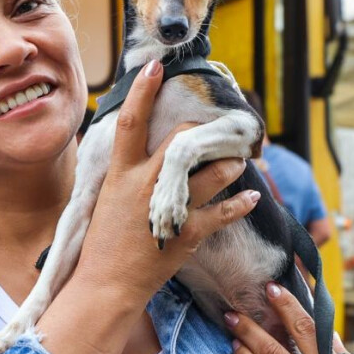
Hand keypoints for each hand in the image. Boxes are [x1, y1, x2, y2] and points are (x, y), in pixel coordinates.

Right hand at [76, 60, 259, 304]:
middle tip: (213, 136)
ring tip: (236, 160)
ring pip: (213, 172)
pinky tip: (251, 195)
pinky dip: (240, 202)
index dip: (143, 92)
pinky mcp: (188, 233)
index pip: (130, 123)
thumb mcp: (104, 199)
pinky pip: (224, 211)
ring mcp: (169, 207)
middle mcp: (145, 184)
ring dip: (229, 164)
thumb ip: (120, 173)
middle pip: (183, 141)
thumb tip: (128, 148)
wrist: (106, 285)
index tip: (156, 68)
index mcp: (120, 174)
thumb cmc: (102, 243)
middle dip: (201, 135)